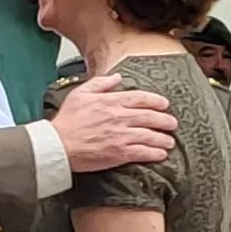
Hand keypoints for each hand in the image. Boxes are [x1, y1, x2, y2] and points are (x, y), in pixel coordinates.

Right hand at [50, 74, 177, 171]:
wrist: (58, 145)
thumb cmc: (67, 121)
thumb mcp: (80, 93)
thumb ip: (100, 83)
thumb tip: (116, 77)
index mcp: (112, 101)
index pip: (141, 98)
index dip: (156, 101)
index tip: (165, 104)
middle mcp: (120, 117)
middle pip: (150, 117)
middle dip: (165, 120)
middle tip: (172, 123)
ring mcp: (121, 136)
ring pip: (150, 135)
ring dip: (163, 138)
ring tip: (170, 141)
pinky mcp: (119, 153)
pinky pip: (143, 152)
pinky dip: (155, 153)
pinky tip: (161, 154)